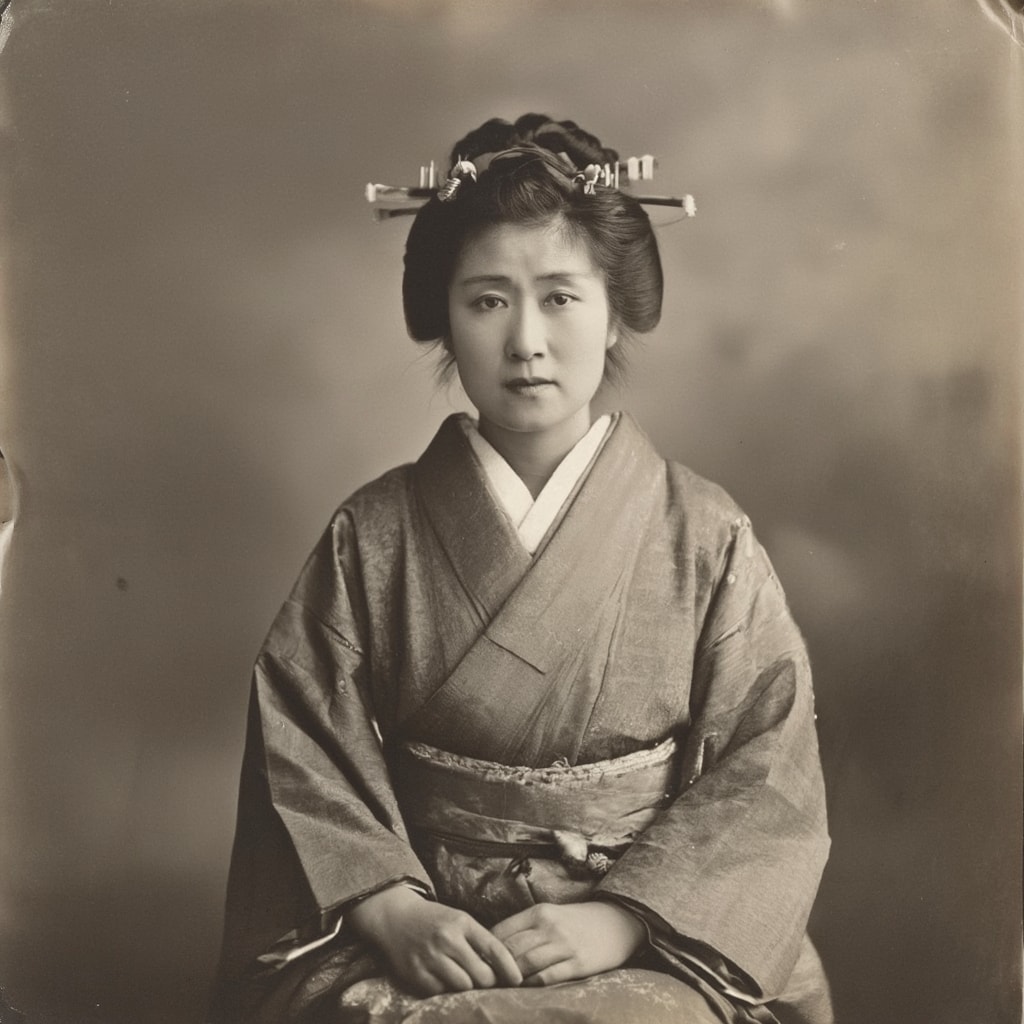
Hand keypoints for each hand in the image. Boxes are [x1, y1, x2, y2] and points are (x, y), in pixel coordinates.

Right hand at [347, 885, 523, 996]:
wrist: (396, 917)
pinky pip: (441, 991)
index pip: (494, 948)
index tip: (518, 979)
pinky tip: (443, 978)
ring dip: (467, 986)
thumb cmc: (435, 921)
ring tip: (464, 977)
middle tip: (486, 980)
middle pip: (481, 975)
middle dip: (487, 981)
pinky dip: (446, 989)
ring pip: (463, 986)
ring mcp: (431, 957)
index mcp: (462, 923)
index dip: (509, 968)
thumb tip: (503, 968)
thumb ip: (478, 940)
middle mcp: (447, 939)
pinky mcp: (416, 973)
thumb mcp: (459, 920)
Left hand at [491, 901, 645, 986]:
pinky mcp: (578, 963)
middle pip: (511, 949)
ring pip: (526, 964)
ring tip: (500, 988)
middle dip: (494, 967)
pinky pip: (549, 977)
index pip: (502, 931)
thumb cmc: (576, 921)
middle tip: (483, 981)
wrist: (616, 922)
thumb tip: (492, 947)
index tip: (476, 963)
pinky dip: (533, 984)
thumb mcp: (549, 915)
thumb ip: (524, 928)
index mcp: (539, 913)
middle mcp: (549, 927)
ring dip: (511, 978)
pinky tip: (525, 988)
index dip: (486, 950)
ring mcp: (564, 945)